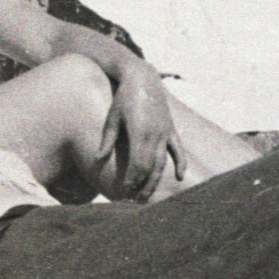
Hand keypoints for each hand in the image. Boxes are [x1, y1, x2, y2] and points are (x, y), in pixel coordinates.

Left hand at [101, 61, 188, 200]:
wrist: (143, 78)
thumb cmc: (123, 98)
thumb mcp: (112, 118)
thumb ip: (107, 140)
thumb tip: (98, 160)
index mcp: (139, 133)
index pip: (138, 165)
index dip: (133, 181)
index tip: (125, 193)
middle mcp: (155, 135)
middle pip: (151, 168)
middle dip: (142, 185)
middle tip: (134, 201)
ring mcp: (165, 132)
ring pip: (163, 162)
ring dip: (155, 180)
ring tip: (147, 194)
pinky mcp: (170, 129)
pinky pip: (178, 149)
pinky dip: (180, 163)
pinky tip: (180, 176)